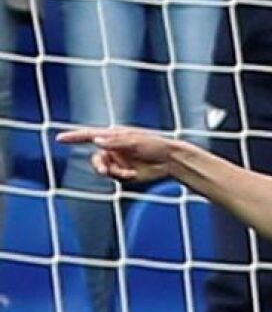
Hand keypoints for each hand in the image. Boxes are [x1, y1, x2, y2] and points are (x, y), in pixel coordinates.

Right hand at [58, 127, 185, 183]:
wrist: (170, 160)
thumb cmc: (155, 145)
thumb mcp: (135, 141)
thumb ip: (116, 142)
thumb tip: (96, 141)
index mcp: (114, 136)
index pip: (90, 135)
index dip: (75, 137)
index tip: (60, 138)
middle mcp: (113, 149)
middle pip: (96, 158)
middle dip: (98, 164)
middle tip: (104, 170)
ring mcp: (118, 161)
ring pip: (103, 169)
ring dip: (111, 171)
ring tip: (125, 173)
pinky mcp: (125, 173)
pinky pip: (115, 176)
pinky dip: (121, 175)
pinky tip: (133, 174)